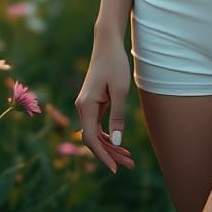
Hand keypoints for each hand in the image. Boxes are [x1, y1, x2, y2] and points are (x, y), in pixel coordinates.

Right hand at [74, 40, 135, 173]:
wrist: (107, 43)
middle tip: (129, 165)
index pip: (91, 138)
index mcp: (86, 106)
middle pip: (93, 139)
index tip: (115, 168)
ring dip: (110, 146)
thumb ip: (117, 116)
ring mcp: (85, 105)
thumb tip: (116, 141)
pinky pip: (97, 125)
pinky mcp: (92, 103)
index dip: (102, 155)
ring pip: (95, 133)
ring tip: (128, 158)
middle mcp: (82, 107)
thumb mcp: (120, 90)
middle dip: (109, 154)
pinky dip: (107, 135)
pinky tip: (119, 143)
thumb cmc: (115, 63)